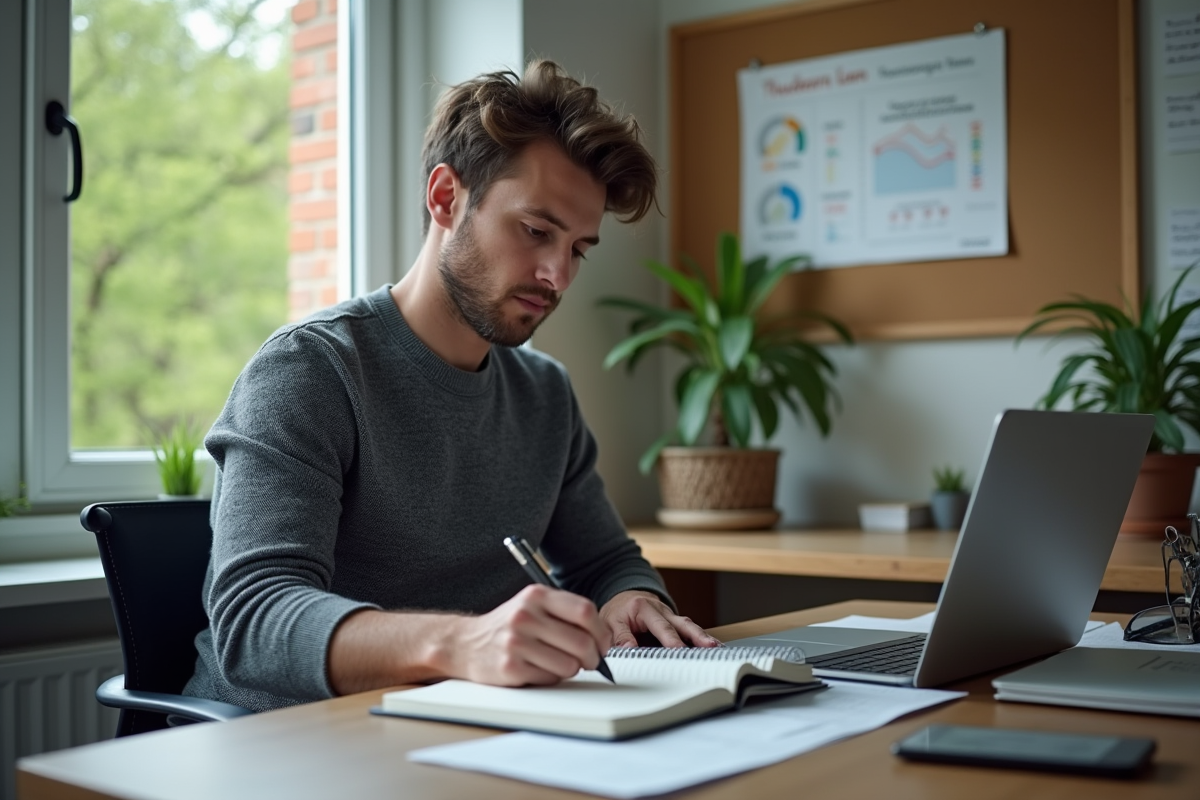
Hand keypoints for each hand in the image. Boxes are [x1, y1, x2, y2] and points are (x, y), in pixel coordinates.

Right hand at [445, 584, 610, 685]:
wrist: (465, 643)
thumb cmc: (508, 626)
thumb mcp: (532, 606)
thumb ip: (565, 613)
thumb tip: (604, 638)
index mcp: (536, 596)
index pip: (585, 611)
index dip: (601, 631)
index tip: (604, 643)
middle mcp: (525, 616)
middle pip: (582, 642)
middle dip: (594, 657)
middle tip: (591, 661)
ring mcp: (516, 642)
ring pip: (569, 665)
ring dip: (572, 669)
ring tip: (559, 663)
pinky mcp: (510, 668)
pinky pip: (550, 679)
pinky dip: (552, 678)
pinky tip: (539, 669)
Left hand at [599, 590, 720, 647]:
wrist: (624, 599)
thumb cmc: (618, 612)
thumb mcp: (610, 622)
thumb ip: (619, 636)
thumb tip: (628, 649)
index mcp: (642, 607)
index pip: (657, 625)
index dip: (668, 639)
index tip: (676, 650)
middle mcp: (660, 609)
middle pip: (679, 624)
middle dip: (693, 637)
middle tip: (705, 648)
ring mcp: (670, 615)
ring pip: (688, 625)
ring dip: (702, 637)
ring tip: (715, 647)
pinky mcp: (675, 622)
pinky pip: (689, 629)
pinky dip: (701, 638)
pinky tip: (713, 647)